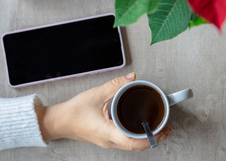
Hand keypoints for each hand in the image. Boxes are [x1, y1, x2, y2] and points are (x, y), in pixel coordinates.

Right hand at [35, 72, 173, 150]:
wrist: (58, 122)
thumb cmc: (73, 111)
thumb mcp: (96, 94)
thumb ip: (115, 85)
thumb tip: (132, 78)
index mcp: (107, 132)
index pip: (133, 142)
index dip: (150, 138)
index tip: (163, 131)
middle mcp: (109, 141)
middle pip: (136, 146)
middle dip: (154, 138)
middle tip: (167, 128)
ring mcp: (107, 142)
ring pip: (131, 146)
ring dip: (146, 138)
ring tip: (159, 128)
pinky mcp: (106, 139)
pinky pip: (126, 142)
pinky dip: (137, 137)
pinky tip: (142, 128)